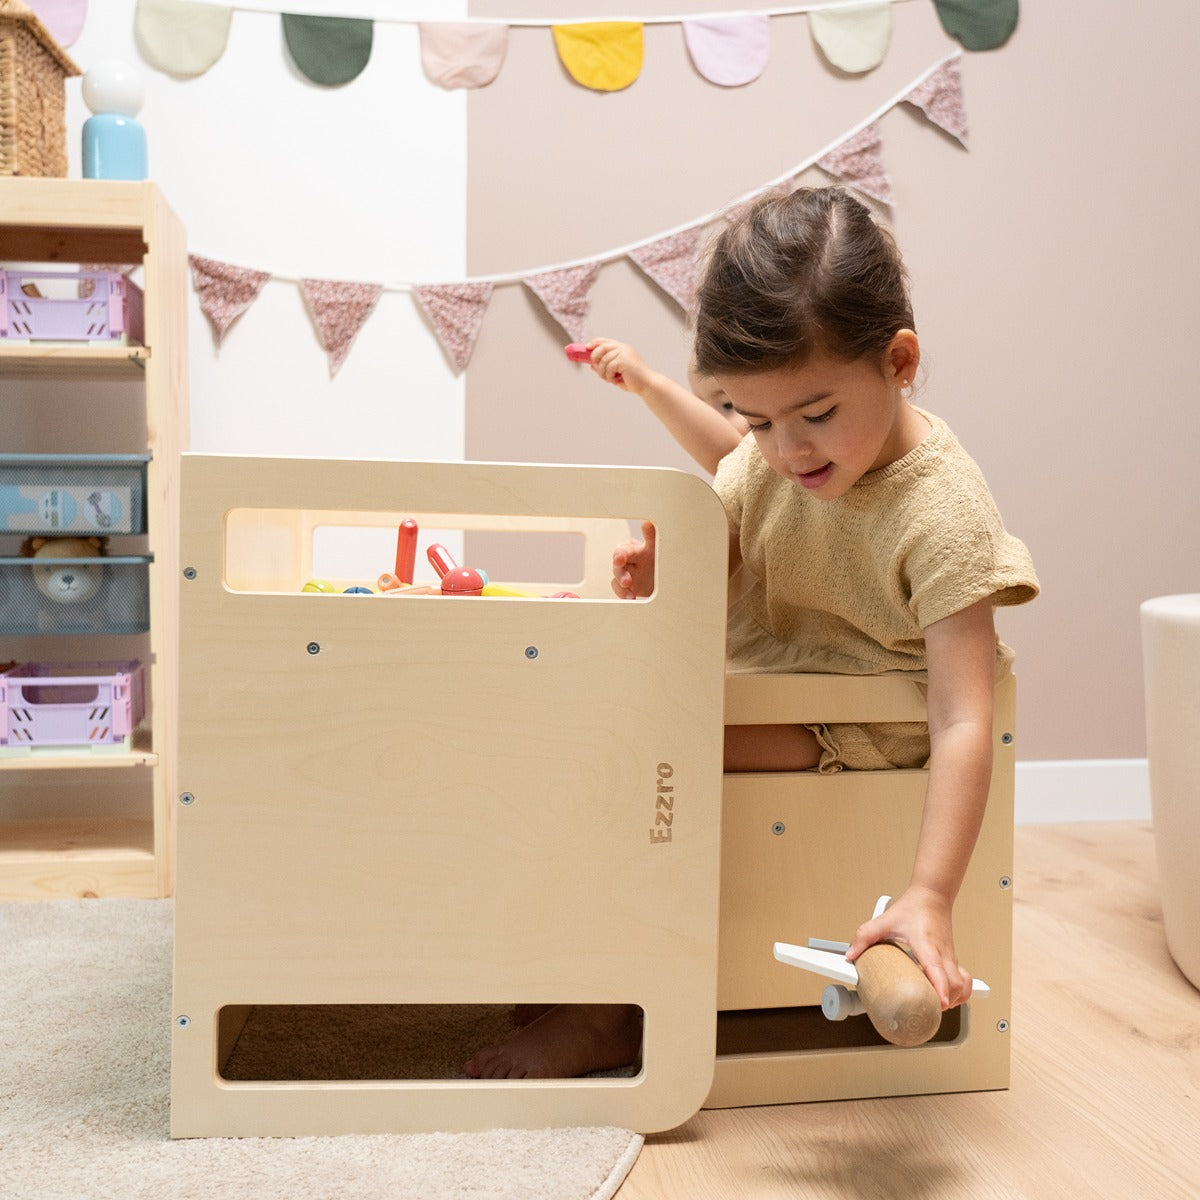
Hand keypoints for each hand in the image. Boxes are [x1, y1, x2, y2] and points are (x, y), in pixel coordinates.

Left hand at [583, 338, 655, 395]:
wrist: (647, 384)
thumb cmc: (634, 380)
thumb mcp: (617, 373)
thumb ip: (605, 368)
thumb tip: (592, 366)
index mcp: (623, 349)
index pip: (606, 341)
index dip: (595, 343)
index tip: (587, 347)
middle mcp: (623, 348)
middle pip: (602, 347)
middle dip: (594, 357)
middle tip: (595, 367)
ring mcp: (623, 353)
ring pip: (603, 360)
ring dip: (602, 372)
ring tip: (609, 379)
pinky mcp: (623, 360)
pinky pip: (608, 367)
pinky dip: (609, 376)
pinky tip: (616, 380)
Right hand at [611, 520, 655, 598]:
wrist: (659, 575)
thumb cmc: (655, 558)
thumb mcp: (656, 548)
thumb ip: (651, 536)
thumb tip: (647, 523)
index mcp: (634, 550)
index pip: (625, 551)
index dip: (620, 555)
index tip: (619, 560)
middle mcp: (627, 561)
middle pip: (618, 565)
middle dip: (620, 573)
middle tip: (627, 581)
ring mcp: (625, 574)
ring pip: (618, 577)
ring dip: (622, 584)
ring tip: (630, 593)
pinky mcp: (625, 586)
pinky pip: (619, 589)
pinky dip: (623, 594)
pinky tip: (630, 597)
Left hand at [845, 886, 972, 1010]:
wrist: (932, 895)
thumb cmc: (913, 908)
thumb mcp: (884, 920)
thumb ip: (865, 936)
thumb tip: (851, 955)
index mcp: (926, 944)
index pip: (938, 970)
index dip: (941, 989)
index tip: (940, 1004)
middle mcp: (942, 953)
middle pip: (955, 984)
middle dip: (945, 1002)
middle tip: (926, 1010)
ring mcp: (951, 958)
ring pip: (963, 985)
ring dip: (954, 1000)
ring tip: (935, 1005)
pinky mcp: (953, 960)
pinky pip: (965, 981)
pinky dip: (961, 993)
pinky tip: (947, 996)